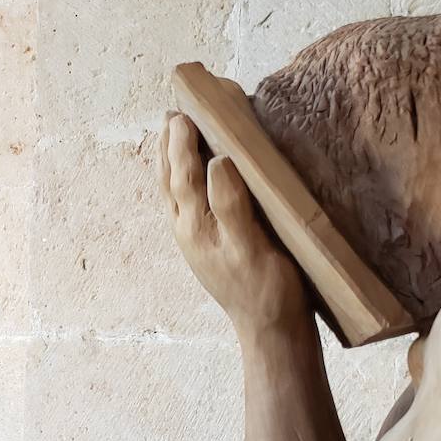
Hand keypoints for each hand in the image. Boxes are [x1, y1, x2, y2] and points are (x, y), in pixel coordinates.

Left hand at [160, 113, 307, 334]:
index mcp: (195, 226)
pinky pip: (185, 201)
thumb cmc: (267, 289)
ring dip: (172, 159)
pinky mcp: (205, 243)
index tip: (184, 110)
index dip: (183, 141)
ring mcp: (193, 237)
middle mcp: (186, 229)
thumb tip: (215, 163)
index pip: (182, 174)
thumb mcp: (252, 247)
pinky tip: (192, 172)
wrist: (269, 329)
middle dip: (171, 144)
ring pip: (173, 190)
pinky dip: (183, 178)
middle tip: (174, 111)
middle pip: (171, 178)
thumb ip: (231, 205)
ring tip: (173, 131)